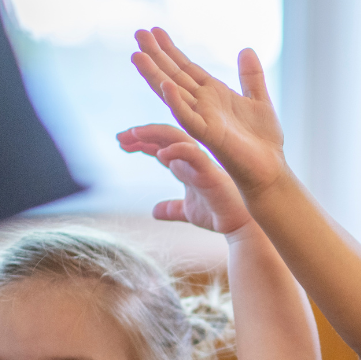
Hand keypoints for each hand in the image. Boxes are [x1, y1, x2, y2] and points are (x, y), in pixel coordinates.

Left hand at [117, 123, 252, 234]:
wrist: (240, 227)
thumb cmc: (218, 215)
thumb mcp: (187, 211)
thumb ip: (172, 208)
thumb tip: (155, 211)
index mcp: (186, 165)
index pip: (160, 146)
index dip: (140, 142)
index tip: (121, 143)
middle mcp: (192, 159)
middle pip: (164, 136)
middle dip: (141, 134)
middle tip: (120, 137)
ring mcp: (201, 162)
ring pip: (176, 136)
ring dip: (153, 133)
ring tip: (133, 135)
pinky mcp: (209, 172)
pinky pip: (192, 154)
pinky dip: (176, 150)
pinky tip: (160, 155)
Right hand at [131, 28, 286, 197]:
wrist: (271, 170)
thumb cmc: (265, 141)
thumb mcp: (260, 100)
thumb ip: (251, 76)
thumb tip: (246, 49)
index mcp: (214, 95)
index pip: (186, 68)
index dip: (171, 50)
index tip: (155, 31)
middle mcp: (204, 106)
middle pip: (174, 76)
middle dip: (156, 56)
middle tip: (138, 33)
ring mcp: (204, 120)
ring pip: (173, 94)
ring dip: (155, 75)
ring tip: (137, 56)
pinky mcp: (209, 136)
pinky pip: (189, 119)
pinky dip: (177, 102)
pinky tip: (166, 86)